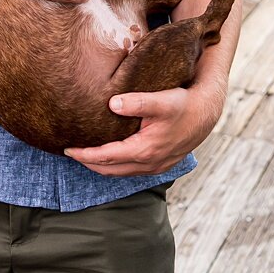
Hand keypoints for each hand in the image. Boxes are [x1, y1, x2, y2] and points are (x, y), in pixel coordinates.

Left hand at [65, 86, 218, 174]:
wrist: (207, 112)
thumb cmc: (183, 104)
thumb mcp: (161, 100)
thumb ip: (136, 102)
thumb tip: (112, 103)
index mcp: (145, 150)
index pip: (106, 157)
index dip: (85, 154)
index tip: (67, 149)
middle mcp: (150, 163)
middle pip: (110, 169)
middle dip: (88, 162)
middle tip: (68, 152)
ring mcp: (156, 166)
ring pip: (121, 172)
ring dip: (101, 166)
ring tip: (83, 154)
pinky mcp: (160, 163)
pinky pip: (131, 169)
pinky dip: (115, 165)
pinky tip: (107, 155)